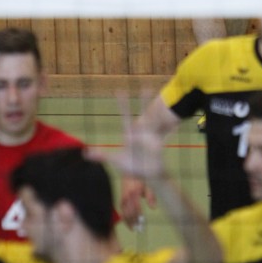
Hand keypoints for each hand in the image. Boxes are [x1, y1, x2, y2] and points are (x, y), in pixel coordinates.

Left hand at [87, 95, 167, 225]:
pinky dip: (170, 130)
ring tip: (162, 102)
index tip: (120, 92)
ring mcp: (150, 137)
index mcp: (130, 134)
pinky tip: (175, 123)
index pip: (125, 116)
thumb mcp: (115, 160)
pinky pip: (164, 136)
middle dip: (143, 100)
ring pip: (154, 121)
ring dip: (158, 112)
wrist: (145, 176)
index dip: (123, 105)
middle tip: (145, 86)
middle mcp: (141, 133)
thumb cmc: (132, 168)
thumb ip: (101, 156)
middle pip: (142, 113)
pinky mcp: (157, 145)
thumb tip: (85, 153)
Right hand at [120, 176, 156, 229]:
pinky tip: (127, 221)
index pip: (136, 207)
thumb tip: (153, 208)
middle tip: (138, 229)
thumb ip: (151, 196)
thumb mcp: (149, 185)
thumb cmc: (142, 178)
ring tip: (133, 228)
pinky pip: (122, 208)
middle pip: (129, 211)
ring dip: (128, 221)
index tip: (142, 223)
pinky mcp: (122, 197)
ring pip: (124, 211)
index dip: (138, 216)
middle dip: (133, 221)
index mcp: (135, 192)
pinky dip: (124, 216)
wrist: (131, 169)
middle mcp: (127, 195)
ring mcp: (123, 196)